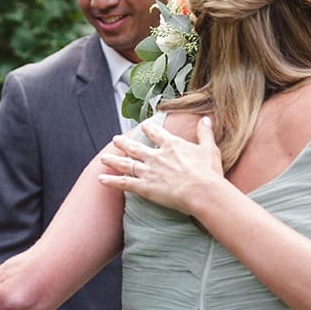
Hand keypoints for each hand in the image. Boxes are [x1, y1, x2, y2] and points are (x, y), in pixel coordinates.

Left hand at [98, 116, 223, 215]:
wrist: (202, 191)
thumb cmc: (208, 172)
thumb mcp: (209, 148)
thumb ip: (205, 133)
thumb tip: (206, 118)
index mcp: (171, 145)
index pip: (156, 133)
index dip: (149, 129)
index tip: (144, 126)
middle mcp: (156, 156)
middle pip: (135, 147)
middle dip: (124, 143)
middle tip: (116, 139)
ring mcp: (148, 171)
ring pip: (125, 164)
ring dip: (113, 160)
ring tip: (103, 158)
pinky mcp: (144, 187)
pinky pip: (123, 183)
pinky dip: (111, 181)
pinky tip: (101, 179)